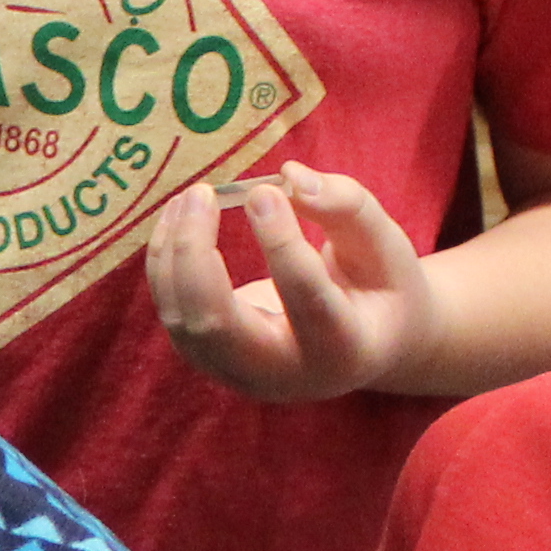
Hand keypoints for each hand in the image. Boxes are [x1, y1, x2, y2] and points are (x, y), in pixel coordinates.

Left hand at [146, 164, 435, 404]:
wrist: (366, 345)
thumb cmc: (380, 286)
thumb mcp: (384, 244)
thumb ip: (346, 208)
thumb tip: (289, 175)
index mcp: (344, 349)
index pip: (306, 300)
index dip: (280, 243)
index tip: (261, 191)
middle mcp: (285, 375)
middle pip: (218, 325)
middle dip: (197, 255)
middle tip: (203, 192)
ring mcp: (241, 375)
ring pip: (185, 322)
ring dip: (174, 253)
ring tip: (191, 196)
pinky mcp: (212, 361)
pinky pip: (174, 314)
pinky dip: (166, 264)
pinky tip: (180, 218)